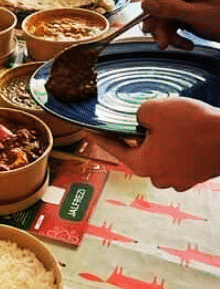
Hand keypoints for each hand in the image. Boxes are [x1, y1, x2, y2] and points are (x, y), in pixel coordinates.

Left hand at [86, 97, 219, 190]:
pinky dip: (177, 145)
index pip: (114, 149)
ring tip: (164, 123)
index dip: (100, 137)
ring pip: (161, 156)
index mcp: (143, 166)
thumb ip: (138, 114)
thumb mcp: (154, 109)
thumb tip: (142, 119)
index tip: (90, 131)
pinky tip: (182, 131)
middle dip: (136, 137)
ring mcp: (181, 179)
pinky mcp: (199, 173)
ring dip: (159, 141)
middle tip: (133, 120)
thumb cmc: (193, 126)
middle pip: (139, 154)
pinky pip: (180, 158)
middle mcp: (160, 178)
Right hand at [141, 0, 219, 48]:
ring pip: (168, 17)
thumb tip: (145, 3)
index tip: (151, 30)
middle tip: (163, 44)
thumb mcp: (199, 16)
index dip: (154, 13)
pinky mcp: (192, 11)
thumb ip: (172, 9)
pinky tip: (188, 44)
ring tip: (180, 45)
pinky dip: (178, 36)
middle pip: (163, 7)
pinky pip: (176, 23)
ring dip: (170, 34)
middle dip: (163, 27)